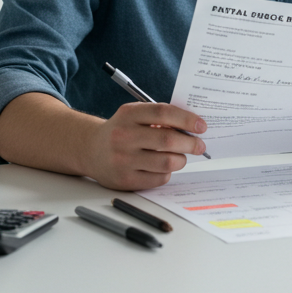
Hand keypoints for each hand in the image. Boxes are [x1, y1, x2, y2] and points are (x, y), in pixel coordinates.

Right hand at [84, 103, 207, 190]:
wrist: (90, 149)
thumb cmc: (121, 130)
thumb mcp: (134, 115)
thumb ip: (159, 118)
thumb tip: (192, 127)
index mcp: (128, 114)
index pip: (163, 113)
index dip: (186, 119)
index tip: (201, 126)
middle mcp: (124, 136)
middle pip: (168, 140)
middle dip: (191, 143)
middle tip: (199, 146)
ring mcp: (123, 160)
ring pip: (167, 162)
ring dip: (181, 159)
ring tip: (181, 157)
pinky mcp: (125, 179)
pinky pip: (159, 178)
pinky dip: (167, 173)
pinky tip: (163, 167)